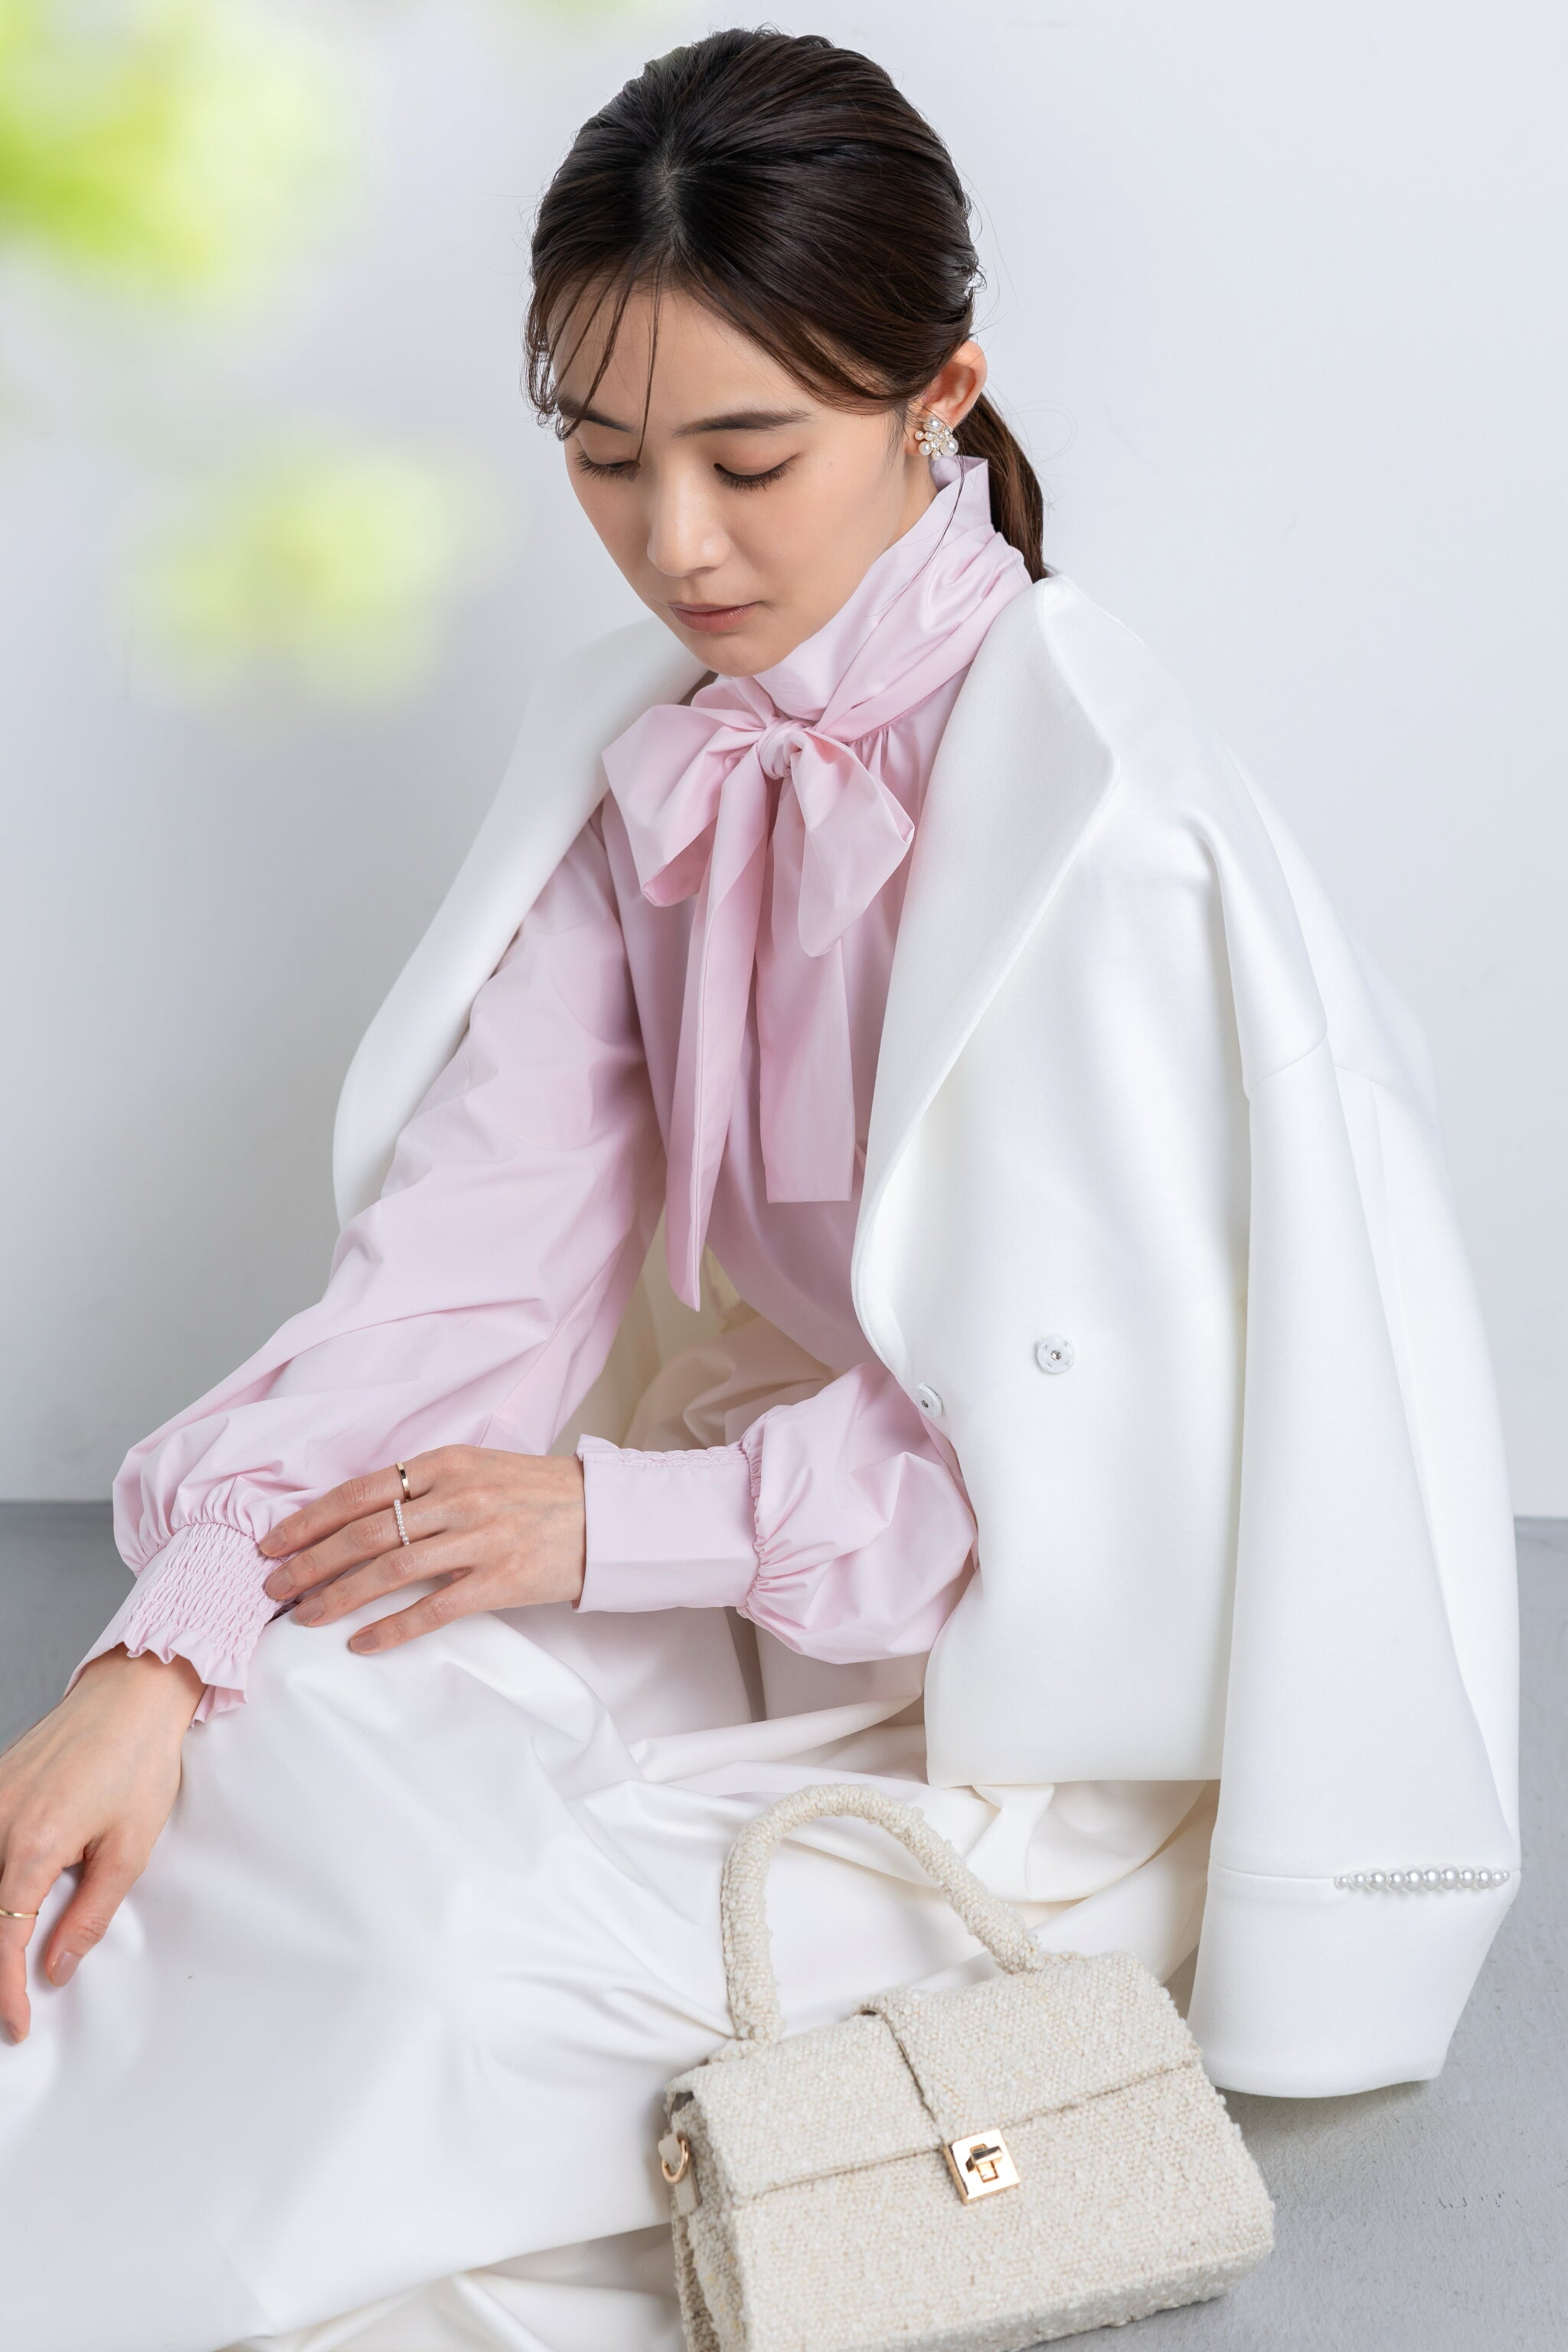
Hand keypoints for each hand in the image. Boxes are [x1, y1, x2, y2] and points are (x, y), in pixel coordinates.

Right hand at [0, 1646, 202, 2042]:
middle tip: (9, 2001)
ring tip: (9, 1959)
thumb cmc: (138, 1762)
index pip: (2, 1940)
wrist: (132, 1694)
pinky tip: (3, 1901)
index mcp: (32, 1845)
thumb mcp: (129, 1849)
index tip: (16, 2023)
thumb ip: (89, 1915)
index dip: (6, 1991)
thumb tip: (56, 1968)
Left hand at [258, 1446, 585, 1656]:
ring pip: (389, 1570)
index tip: (273, 1541)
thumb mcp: (479, 1468)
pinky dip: (390, 1627)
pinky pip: (432, 1609)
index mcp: (447, 1463)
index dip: (310, 1519)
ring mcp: (479, 1539)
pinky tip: (359, 1641)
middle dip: (309, 1561)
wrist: (606, 1515)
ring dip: (337, 1596)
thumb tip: (360, 1515)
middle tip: (271, 1585)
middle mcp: (458, 1497)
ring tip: (302, 1616)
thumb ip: (425, 1485)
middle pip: (364, 1532)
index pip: (360, 1492)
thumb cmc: (537, 1493)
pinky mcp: (500, 1581)